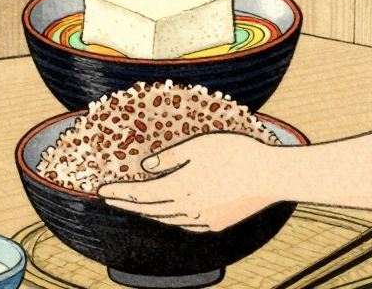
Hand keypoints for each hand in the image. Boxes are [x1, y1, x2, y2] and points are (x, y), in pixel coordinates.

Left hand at [98, 133, 281, 231]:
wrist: (271, 176)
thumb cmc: (235, 153)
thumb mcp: (196, 146)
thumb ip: (168, 158)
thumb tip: (145, 167)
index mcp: (179, 189)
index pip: (138, 195)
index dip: (118, 193)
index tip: (100, 191)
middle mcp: (187, 210)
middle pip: (149, 210)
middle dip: (127, 204)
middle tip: (110, 199)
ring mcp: (203, 220)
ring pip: (167, 219)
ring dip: (148, 213)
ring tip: (135, 206)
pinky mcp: (217, 223)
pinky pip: (186, 224)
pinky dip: (171, 219)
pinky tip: (171, 214)